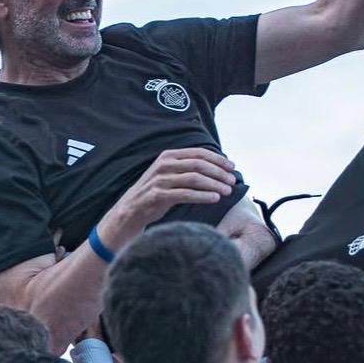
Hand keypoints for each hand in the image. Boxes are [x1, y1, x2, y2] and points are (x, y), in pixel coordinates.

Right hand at [108, 149, 235, 239]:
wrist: (131, 210)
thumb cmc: (156, 192)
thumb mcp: (170, 174)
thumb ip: (187, 168)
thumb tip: (218, 167)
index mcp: (168, 156)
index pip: (199, 152)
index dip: (218, 159)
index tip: (232, 167)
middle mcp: (164, 164)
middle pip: (199, 164)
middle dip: (219, 172)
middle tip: (232, 181)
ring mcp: (160, 179)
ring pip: (194, 179)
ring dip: (214, 184)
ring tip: (227, 191)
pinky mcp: (158, 195)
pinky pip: (186, 194)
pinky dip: (203, 196)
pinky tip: (214, 199)